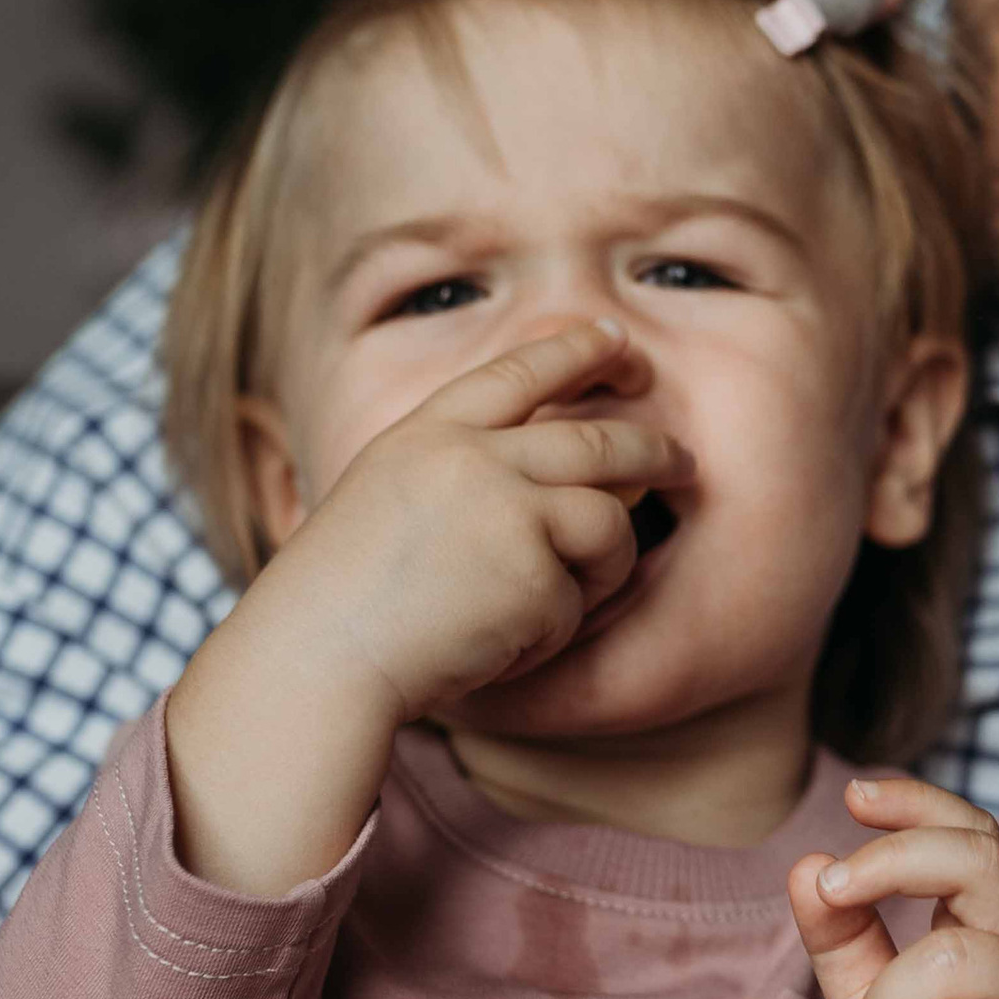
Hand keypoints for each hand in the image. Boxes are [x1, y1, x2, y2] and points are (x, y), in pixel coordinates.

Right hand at [165, 319, 691, 893]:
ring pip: (608, 521)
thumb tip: (581, 472)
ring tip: (563, 601)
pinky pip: (577, 600)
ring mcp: (506, 509)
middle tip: (682, 463)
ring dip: (606, 566)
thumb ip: (464, 471)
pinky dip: (551, 631)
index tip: (618, 341)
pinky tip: (498, 645)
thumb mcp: (389, 498)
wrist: (316, 657)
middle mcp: (472, 457)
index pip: (517, 372)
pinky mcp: (532, 572)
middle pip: (596, 441)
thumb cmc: (343, 599)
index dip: (575, 351)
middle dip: (652, 450)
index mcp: (426, 434)